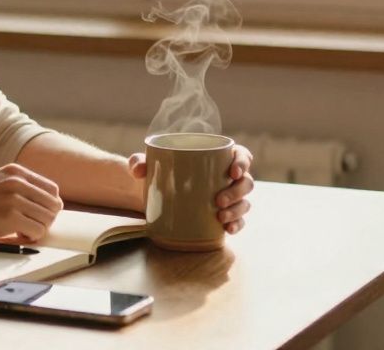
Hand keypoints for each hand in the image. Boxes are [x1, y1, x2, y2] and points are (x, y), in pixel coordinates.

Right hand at [0, 163, 63, 242]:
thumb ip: (17, 188)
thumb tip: (42, 205)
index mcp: (16, 171)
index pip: (52, 190)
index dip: (46, 207)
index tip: (34, 216)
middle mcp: (18, 181)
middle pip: (54, 205)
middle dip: (44, 220)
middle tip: (27, 227)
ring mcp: (14, 198)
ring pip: (48, 220)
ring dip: (37, 230)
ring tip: (18, 231)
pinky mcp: (10, 217)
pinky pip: (38, 232)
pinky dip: (30, 238)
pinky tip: (15, 236)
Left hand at [126, 144, 254, 234]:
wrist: (154, 195)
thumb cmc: (158, 173)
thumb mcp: (148, 165)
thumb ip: (139, 161)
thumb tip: (137, 168)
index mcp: (218, 157)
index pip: (241, 155)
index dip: (242, 162)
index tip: (232, 171)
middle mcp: (227, 177)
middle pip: (245, 182)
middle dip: (237, 191)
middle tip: (219, 200)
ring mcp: (228, 197)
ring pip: (244, 202)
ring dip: (237, 210)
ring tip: (220, 217)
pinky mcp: (224, 215)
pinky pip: (238, 220)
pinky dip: (237, 225)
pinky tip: (228, 229)